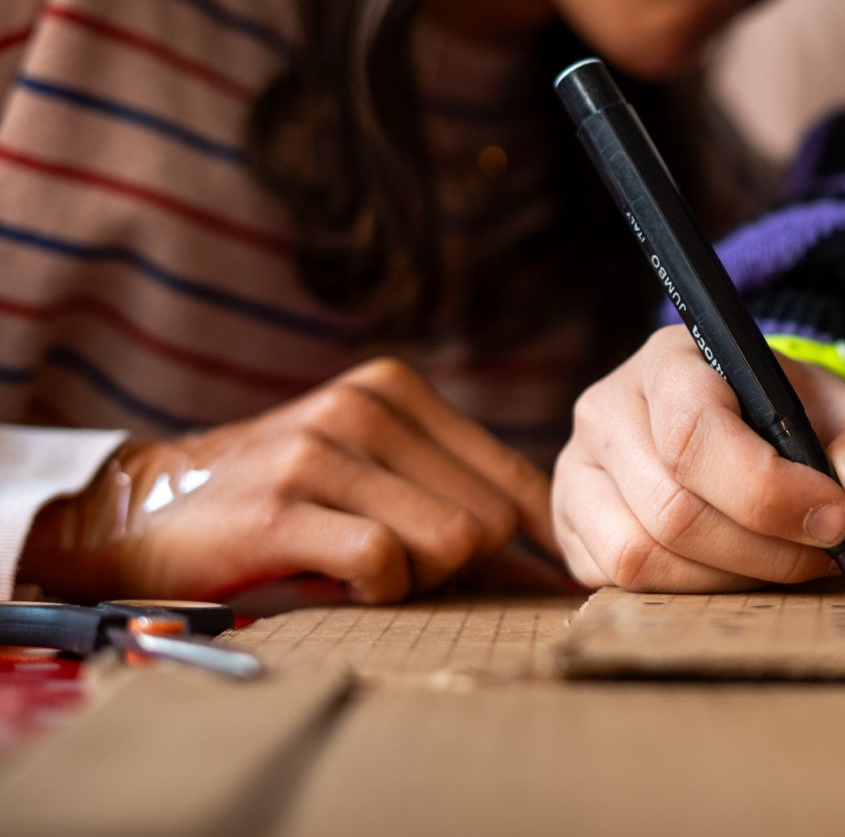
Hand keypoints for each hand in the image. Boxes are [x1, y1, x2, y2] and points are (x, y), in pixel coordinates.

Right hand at [19, 358, 560, 602]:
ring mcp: (319, 451)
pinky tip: (344, 584)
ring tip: (363, 569)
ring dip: (415, 580)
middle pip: (487, 521)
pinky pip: (383, 564)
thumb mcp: (373, 475)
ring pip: (447, 542)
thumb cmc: (283, 503)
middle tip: (396, 566)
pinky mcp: (279, 507)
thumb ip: (456, 500)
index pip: (512, 477)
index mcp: (396, 391)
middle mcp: (362, 407)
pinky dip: (377, 591)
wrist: (147, 511)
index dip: (532, 538)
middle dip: (455, 565)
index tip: (536, 577)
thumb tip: (560, 558)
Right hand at [553, 327, 844, 590]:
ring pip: (642, 556)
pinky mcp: (571, 527)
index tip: (838, 520)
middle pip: (673, 510)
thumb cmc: (799, 420)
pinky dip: (692, 592)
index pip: (695, 435)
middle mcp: (607, 409)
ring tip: (786, 561)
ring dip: (732, 577)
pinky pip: (621, 584)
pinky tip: (737, 569)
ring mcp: (578, 470)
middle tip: (827, 554)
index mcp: (672, 362)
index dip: (770, 494)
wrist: (749, 427)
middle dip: (766, 549)